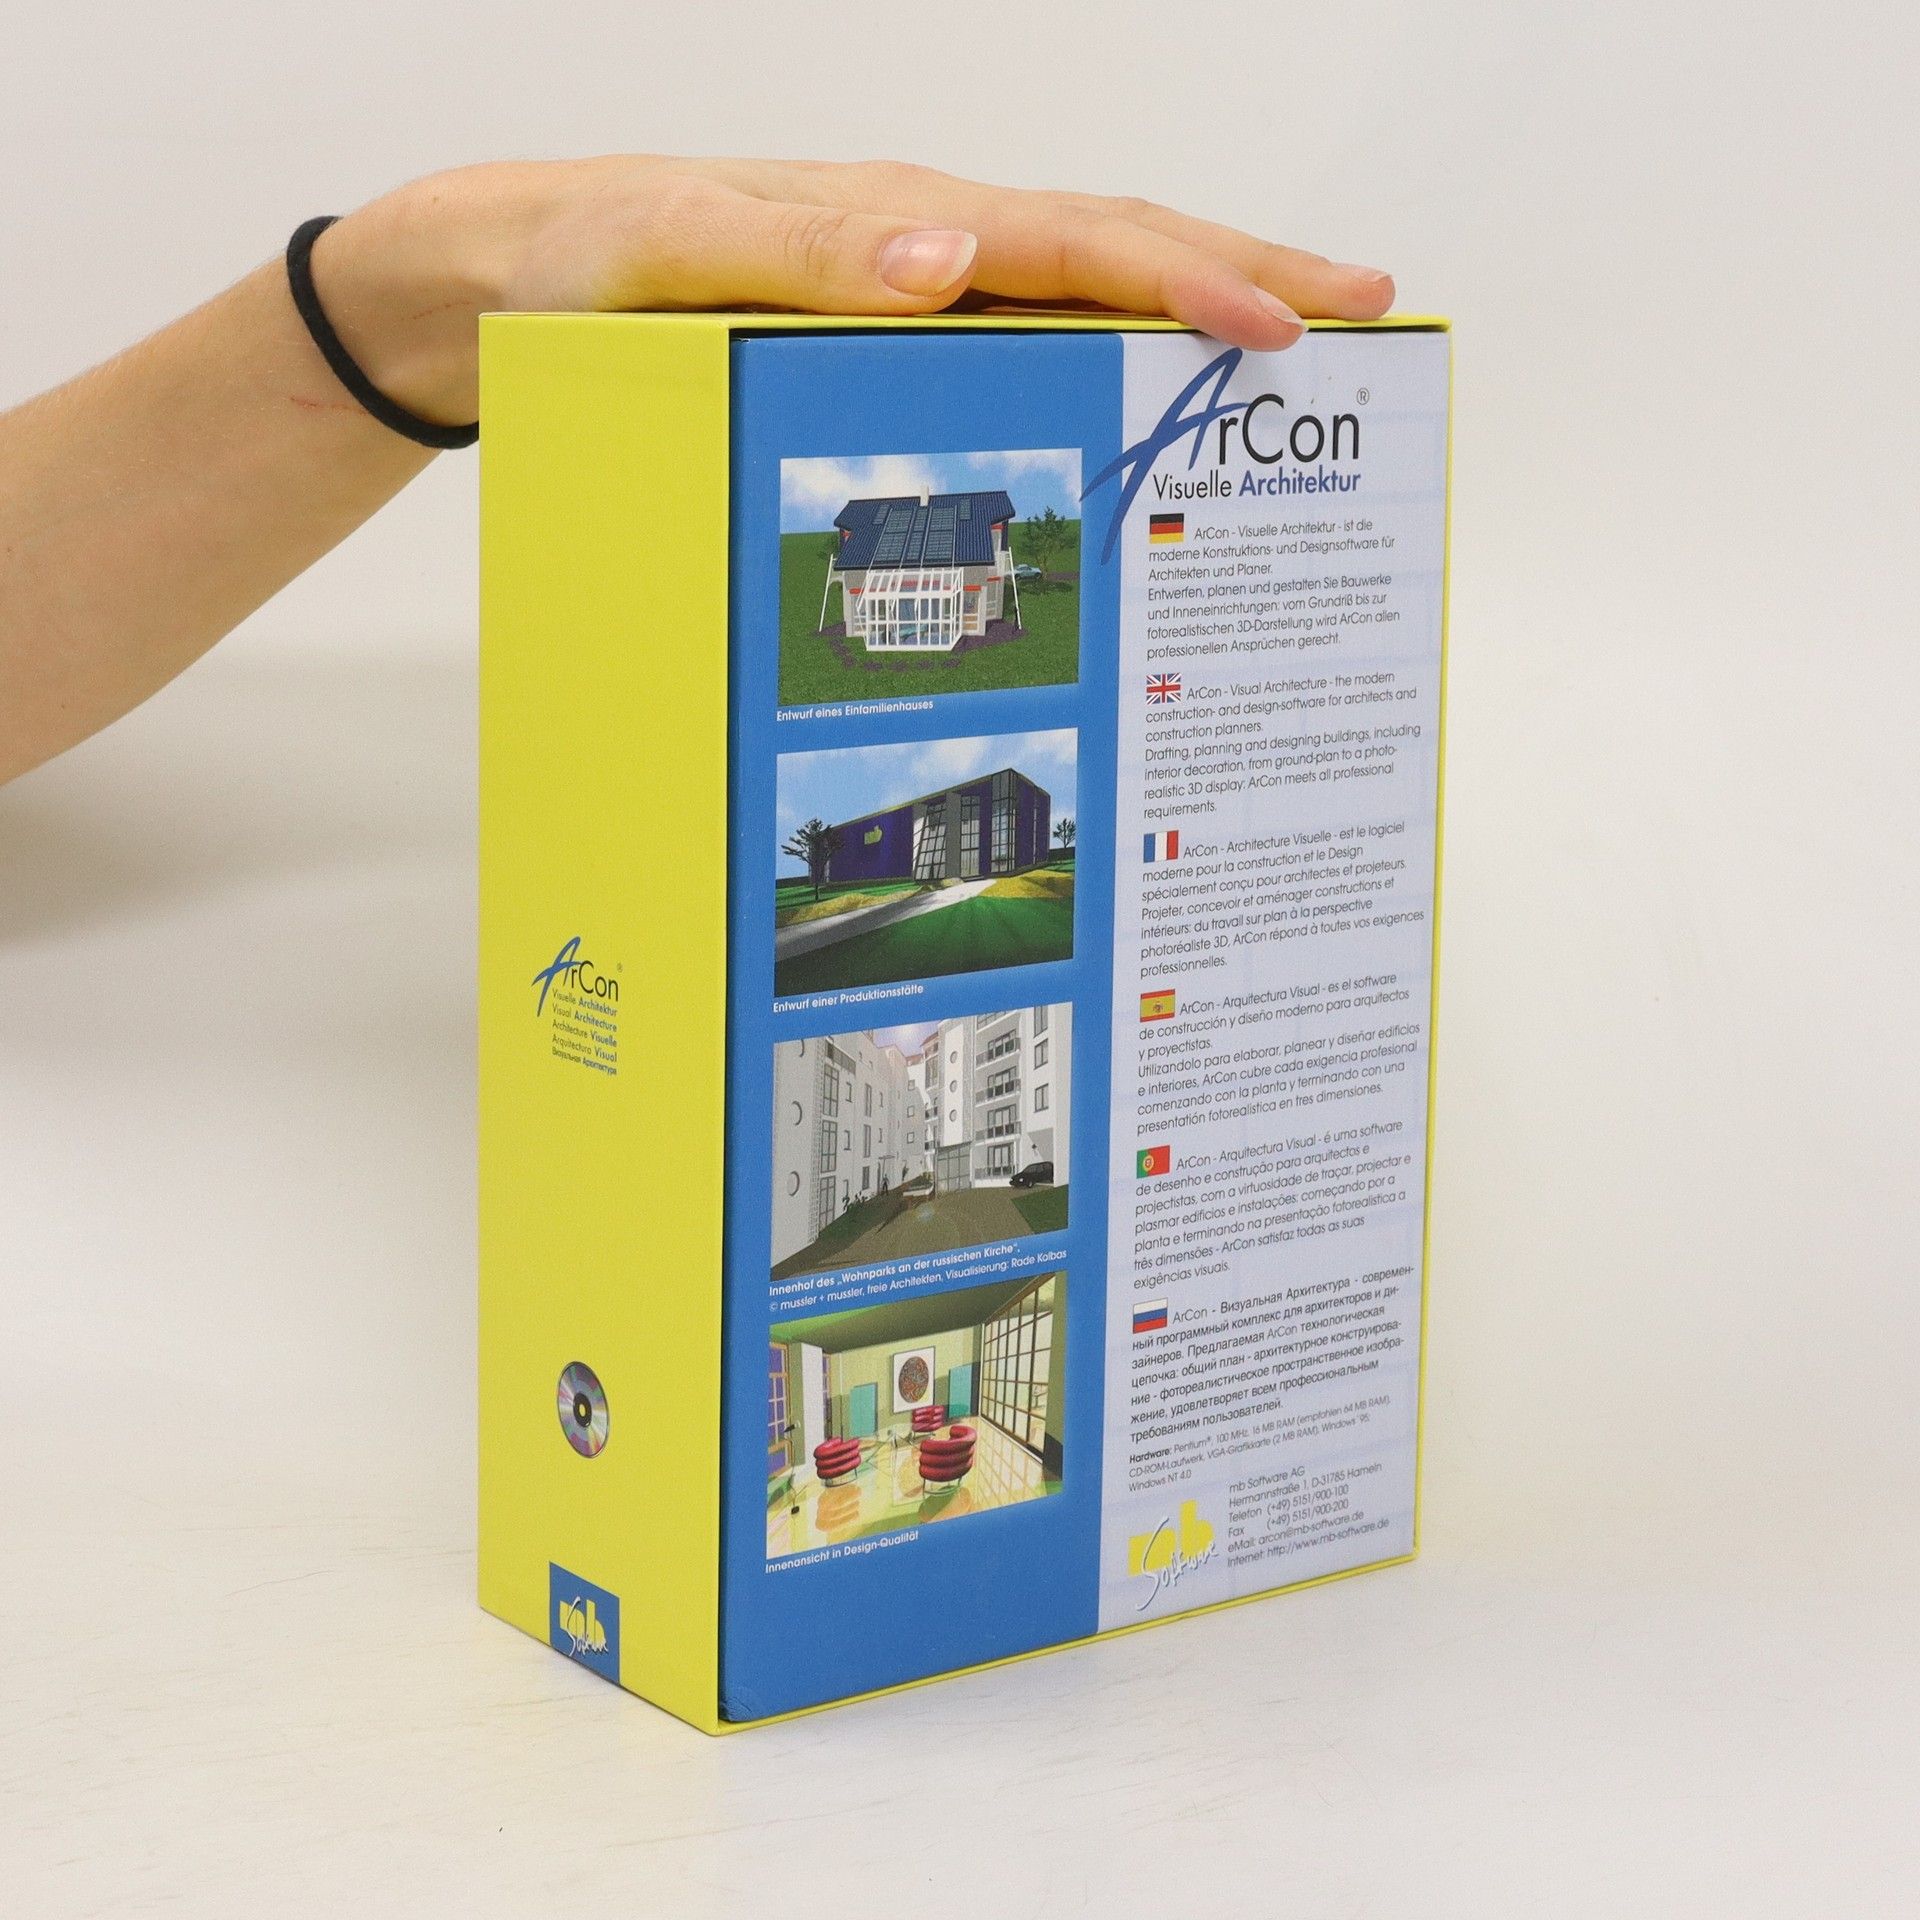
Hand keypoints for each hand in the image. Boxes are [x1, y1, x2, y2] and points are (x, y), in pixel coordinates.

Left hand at [318, 157, 1395, 424]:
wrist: (520, 274)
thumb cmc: (590, 261)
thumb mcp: (672, 254)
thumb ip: (800, 257)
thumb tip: (948, 263)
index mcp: (898, 220)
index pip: (1072, 238)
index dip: (1182, 275)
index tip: (1280, 323)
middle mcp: (930, 243)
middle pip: (1114, 243)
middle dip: (1246, 270)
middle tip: (1366, 309)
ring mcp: (922, 288)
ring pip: (1085, 286)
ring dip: (1197, 304)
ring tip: (1298, 343)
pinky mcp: (901, 332)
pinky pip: (1029, 333)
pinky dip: (1111, 352)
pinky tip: (1150, 394)